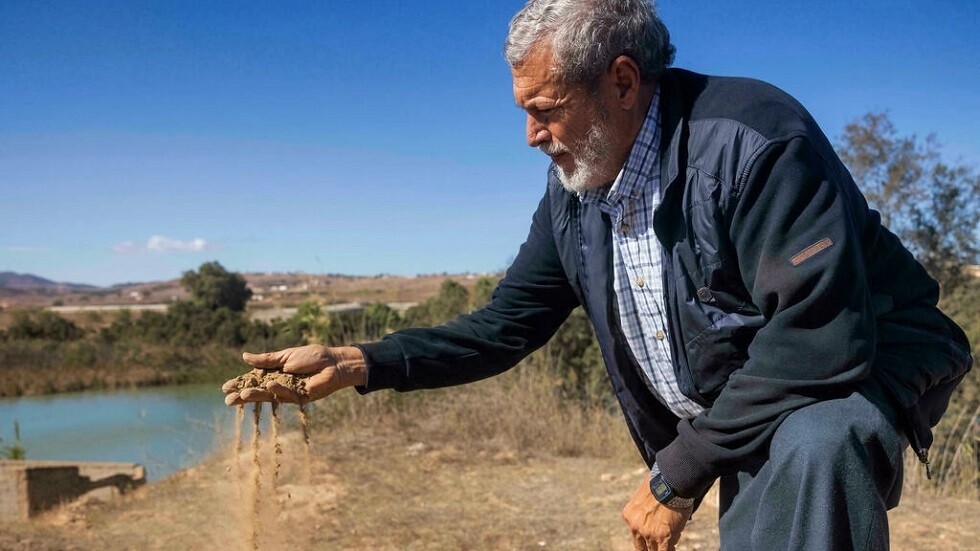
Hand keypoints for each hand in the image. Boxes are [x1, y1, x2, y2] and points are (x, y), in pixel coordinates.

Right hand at [221, 345, 366, 405]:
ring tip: (242, 395)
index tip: (224, 387)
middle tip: (227, 400)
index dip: (240, 383)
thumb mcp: (285, 356)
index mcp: (275, 373)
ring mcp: (289, 392)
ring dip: (255, 396)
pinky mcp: (301, 398)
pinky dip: (278, 389)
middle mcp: (280, 384)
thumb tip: (244, 357)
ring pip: (269, 396)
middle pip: (258, 391)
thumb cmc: (312, 356)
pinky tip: (269, 385)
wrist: (334, 362)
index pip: (254, 379)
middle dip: (243, 395)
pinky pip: (286, 394)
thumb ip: (266, 359)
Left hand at [622, 473, 691, 550]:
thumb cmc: (662, 481)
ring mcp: (649, 534)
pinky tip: (673, 546)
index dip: (644, 537)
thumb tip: (651, 506)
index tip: (651, 535)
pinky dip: (670, 550)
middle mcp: (636, 526)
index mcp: (630, 515)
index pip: (636, 533)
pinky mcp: (664, 538)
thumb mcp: (644, 493)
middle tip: (658, 543)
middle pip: (641, 546)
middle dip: (650, 546)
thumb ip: (645, 506)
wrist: (671, 482)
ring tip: (669, 543)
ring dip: (661, 547)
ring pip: (653, 550)